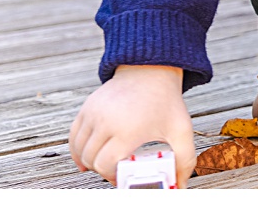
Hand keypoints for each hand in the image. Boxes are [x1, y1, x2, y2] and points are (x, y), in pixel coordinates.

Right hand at [69, 65, 195, 187]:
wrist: (151, 71)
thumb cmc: (166, 102)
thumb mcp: (181, 130)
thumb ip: (185, 161)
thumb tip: (181, 186)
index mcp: (128, 129)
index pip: (105, 164)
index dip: (111, 176)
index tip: (122, 176)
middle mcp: (106, 121)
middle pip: (91, 159)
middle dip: (100, 170)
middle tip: (114, 171)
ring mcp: (94, 112)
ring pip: (79, 149)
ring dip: (87, 161)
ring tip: (102, 163)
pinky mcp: (87, 107)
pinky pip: (73, 135)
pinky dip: (76, 149)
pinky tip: (84, 157)